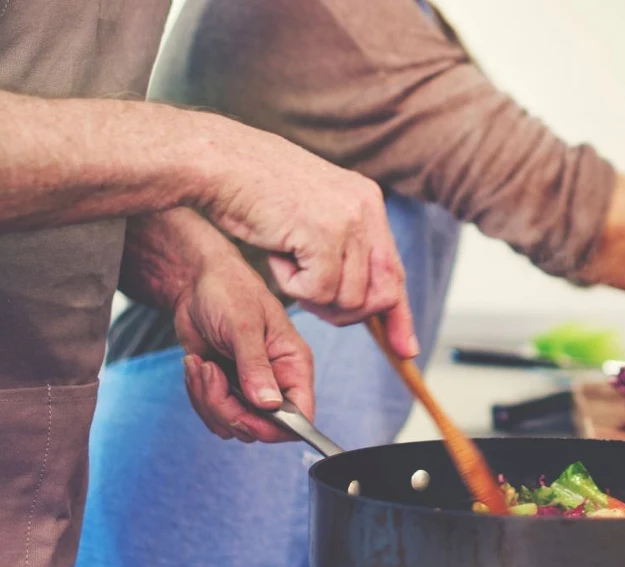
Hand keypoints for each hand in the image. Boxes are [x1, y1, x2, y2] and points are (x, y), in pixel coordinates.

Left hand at [174, 249, 313, 443]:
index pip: (300, 415)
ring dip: (208, 400)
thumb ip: (256, 366)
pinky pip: (212, 414)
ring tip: (201, 364)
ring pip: (232, 424)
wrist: (197, 283)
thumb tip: (270, 405)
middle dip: (228, 409)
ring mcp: (249, 388)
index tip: (242, 415)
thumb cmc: (230, 292)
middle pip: (261, 427)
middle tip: (210, 373)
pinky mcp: (225, 389)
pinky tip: (196, 365)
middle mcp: (276, 382)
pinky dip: (198, 394)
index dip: (275, 427)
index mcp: (293, 365)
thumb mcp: (244, 325)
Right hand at [191, 114, 417, 357]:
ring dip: (310, 294)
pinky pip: (319, 292)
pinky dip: (292, 286)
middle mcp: (366, 208)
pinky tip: (276, 254)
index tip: (405, 348)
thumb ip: (343, 248)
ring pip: (348, 299)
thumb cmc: (252, 190)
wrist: (218, 161)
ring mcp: (348, 220)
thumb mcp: (311, 215)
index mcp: (367, 200)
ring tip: (284, 257)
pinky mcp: (324, 234)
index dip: (400, 314)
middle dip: (346, 312)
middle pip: (381, 294)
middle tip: (306, 292)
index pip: (395, 270)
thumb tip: (367, 301)